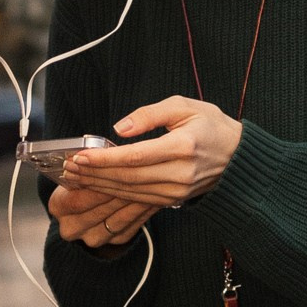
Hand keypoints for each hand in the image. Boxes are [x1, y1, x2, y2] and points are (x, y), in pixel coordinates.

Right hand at [46, 172, 155, 250]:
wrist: (91, 206)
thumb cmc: (86, 180)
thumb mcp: (80, 171)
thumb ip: (88, 166)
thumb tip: (101, 153)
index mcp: (58, 206)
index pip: (77, 198)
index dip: (97, 184)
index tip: (114, 171)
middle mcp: (72, 227)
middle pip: (99, 210)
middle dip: (120, 192)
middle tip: (140, 176)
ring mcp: (93, 238)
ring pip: (118, 220)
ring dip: (135, 202)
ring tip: (150, 186)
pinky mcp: (115, 241)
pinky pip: (132, 226)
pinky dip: (143, 211)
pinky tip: (154, 198)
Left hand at [58, 97, 241, 216]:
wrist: (237, 157)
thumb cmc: (211, 125)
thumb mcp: (184, 106)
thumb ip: (150, 114)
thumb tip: (119, 128)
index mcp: (183, 147)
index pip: (135, 156)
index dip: (104, 159)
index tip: (80, 156)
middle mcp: (180, 174)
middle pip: (128, 177)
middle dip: (94, 174)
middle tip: (68, 167)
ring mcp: (177, 192)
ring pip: (130, 191)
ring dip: (99, 186)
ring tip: (75, 177)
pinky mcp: (173, 200)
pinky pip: (138, 199)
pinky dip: (113, 193)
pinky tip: (96, 186)